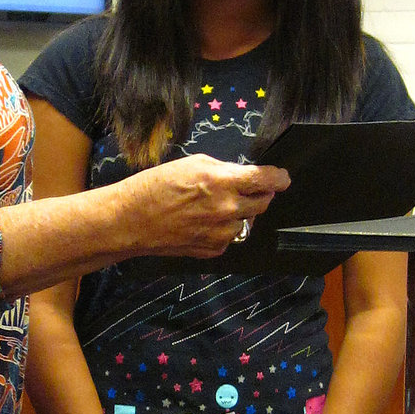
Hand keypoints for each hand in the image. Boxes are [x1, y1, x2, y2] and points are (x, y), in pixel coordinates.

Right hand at [124, 156, 289, 259]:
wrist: (132, 220)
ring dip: (240, 213)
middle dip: (259, 194)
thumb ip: (224, 170)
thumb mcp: (193, 164)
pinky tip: (203, 222)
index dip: (279, 178)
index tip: (282, 178)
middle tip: (244, 189)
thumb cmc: (156, 186)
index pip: (267, 180)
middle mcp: (228, 209)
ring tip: (215, 207)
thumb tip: (242, 176)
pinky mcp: (214, 249)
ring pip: (248, 221)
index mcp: (223, 182)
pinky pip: (231, 237)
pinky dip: (224, 229)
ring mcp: (222, 233)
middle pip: (263, 202)